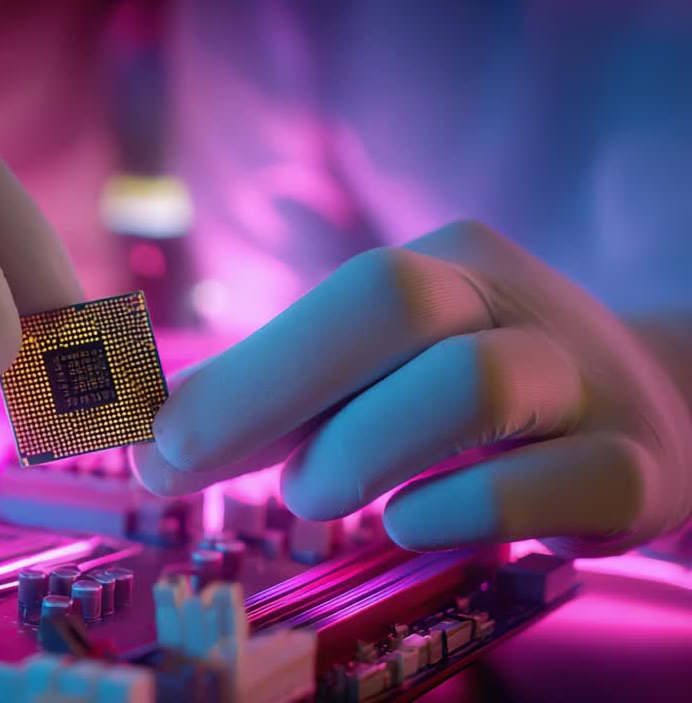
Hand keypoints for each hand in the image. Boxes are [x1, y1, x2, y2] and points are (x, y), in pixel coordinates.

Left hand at [132, 220, 689, 556]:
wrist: (653, 413)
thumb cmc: (480, 399)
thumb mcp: (385, 370)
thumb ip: (286, 395)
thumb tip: (155, 435)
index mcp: (452, 264)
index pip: (337, 290)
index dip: (235, 367)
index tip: (146, 438)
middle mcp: (519, 304)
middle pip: (395, 302)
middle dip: (264, 389)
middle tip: (179, 464)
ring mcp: (586, 383)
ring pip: (473, 385)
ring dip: (358, 452)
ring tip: (310, 495)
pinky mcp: (634, 472)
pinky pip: (544, 486)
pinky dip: (454, 512)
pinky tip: (407, 522)